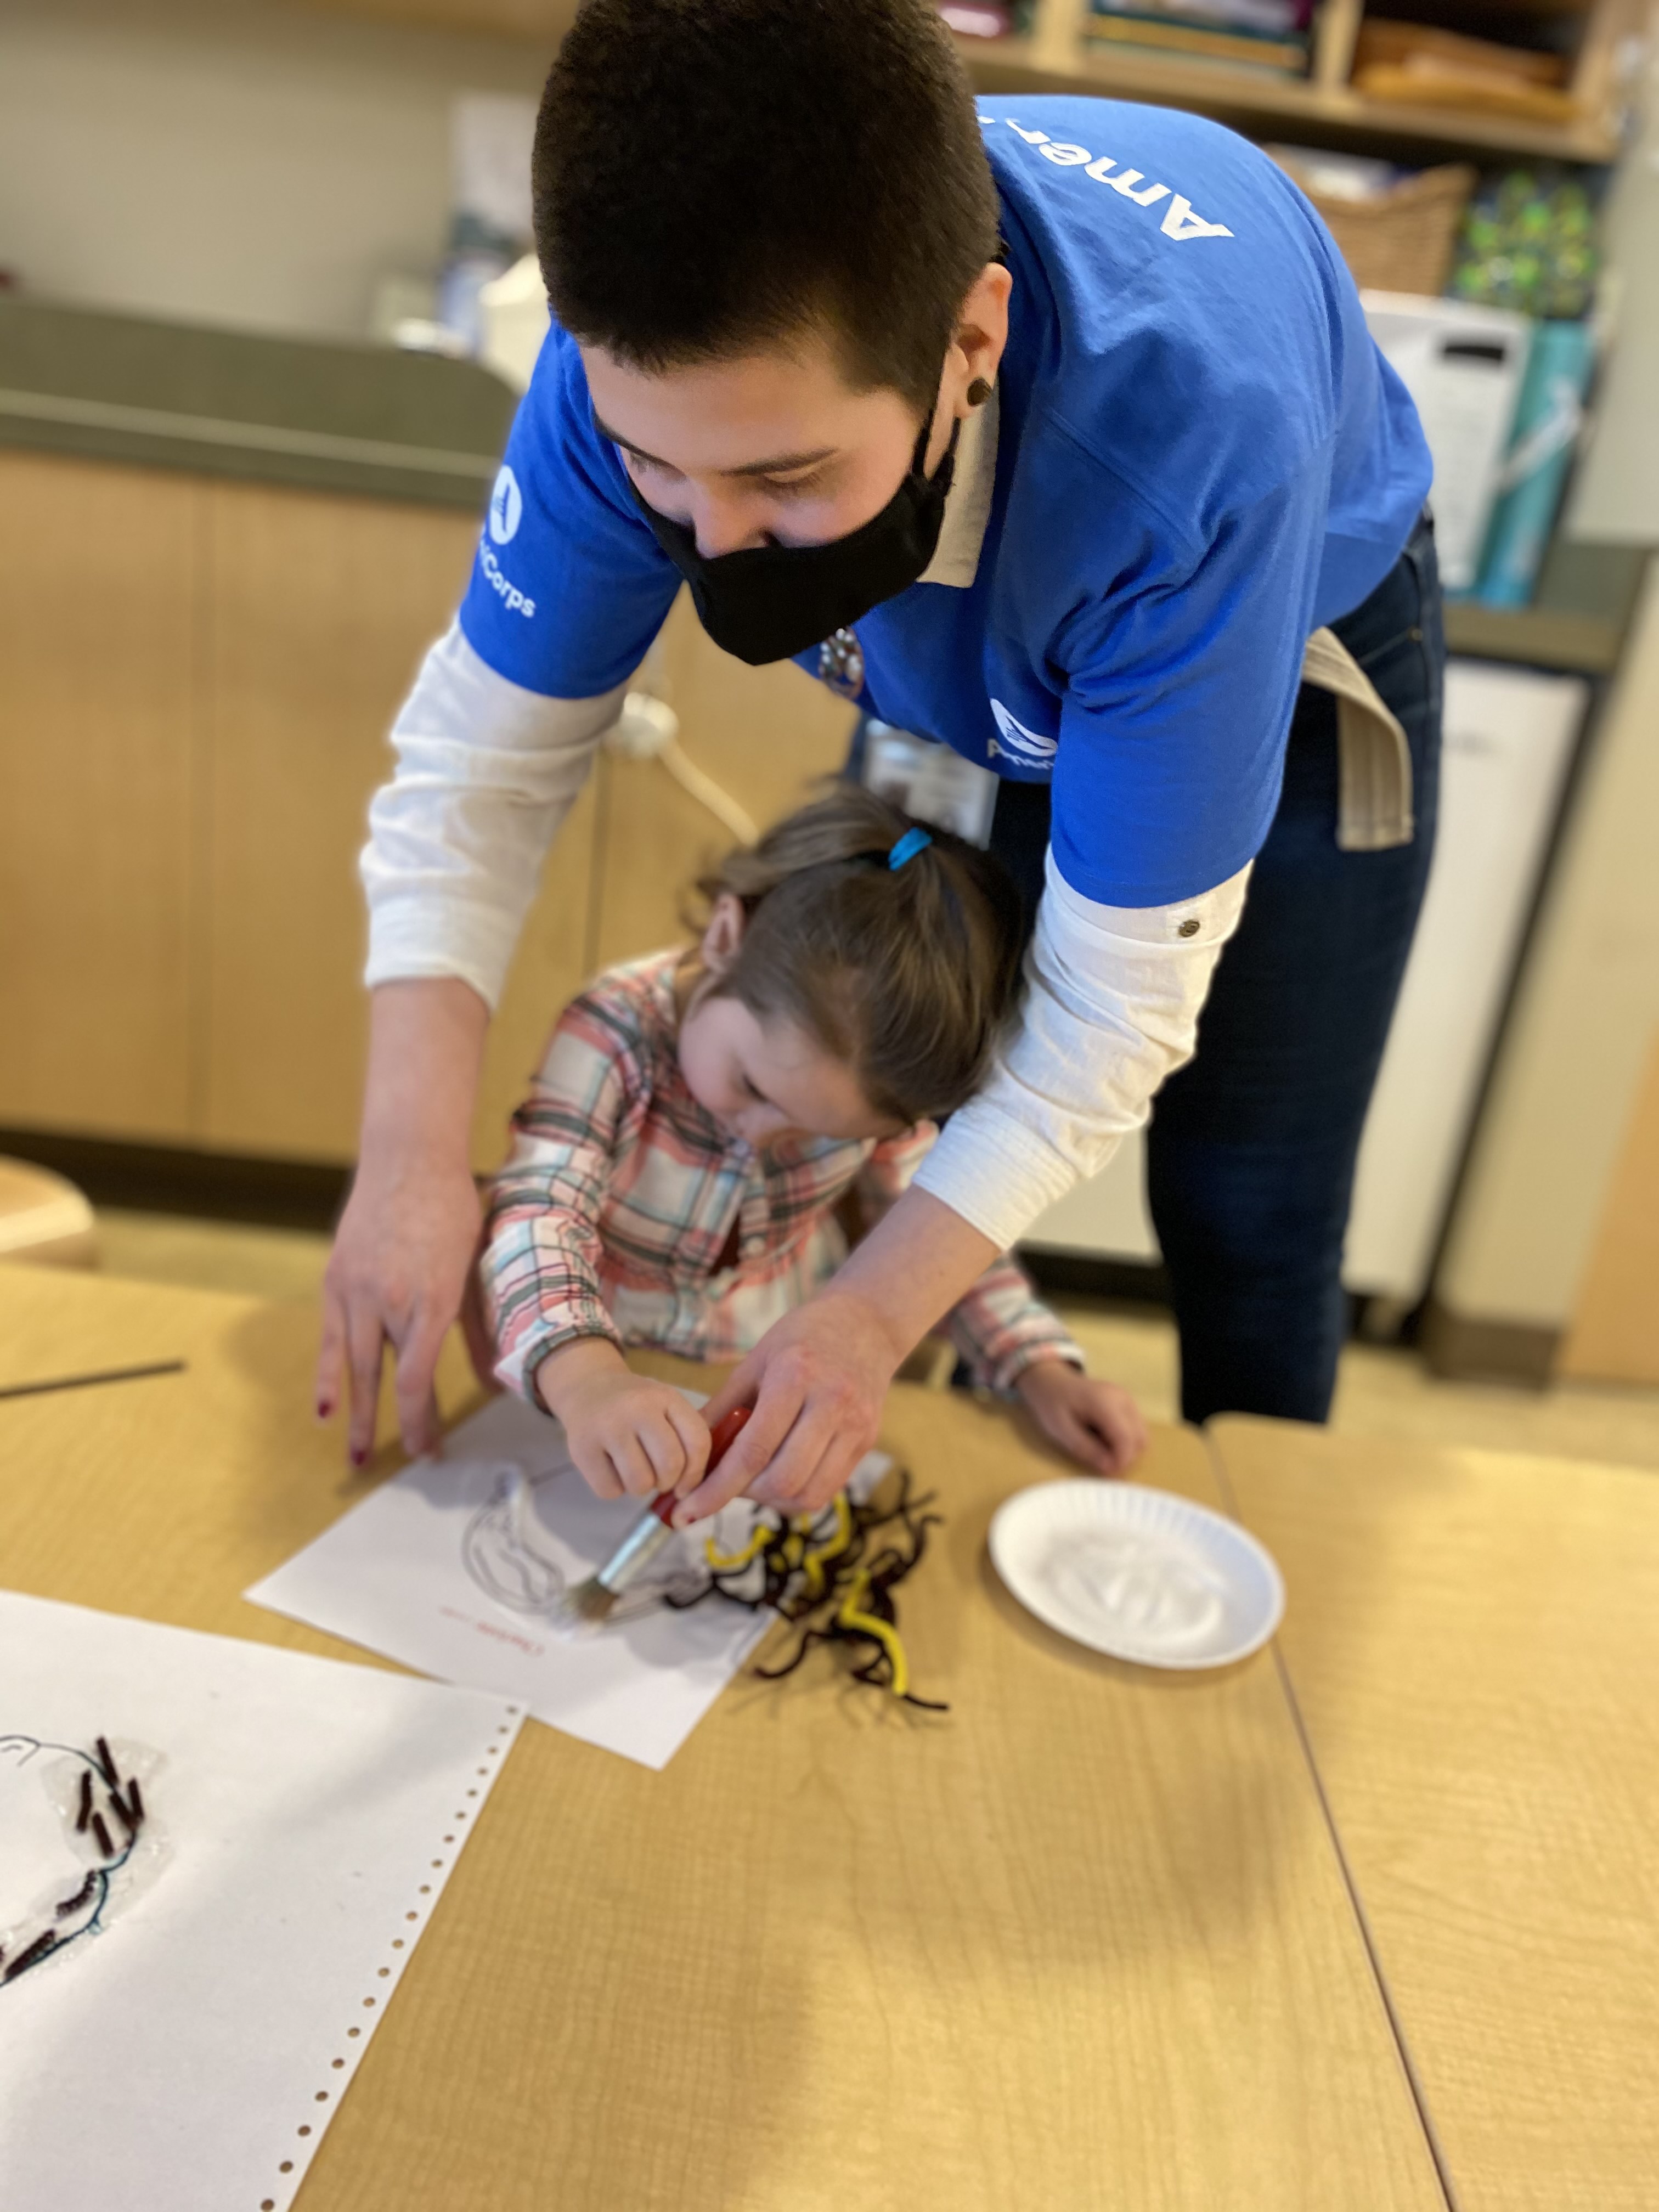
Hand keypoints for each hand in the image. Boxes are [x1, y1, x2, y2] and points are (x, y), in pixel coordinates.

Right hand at [317, 1151, 481, 1464]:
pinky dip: (327, 1376)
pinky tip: (324, 1408)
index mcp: (432, 1299)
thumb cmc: (452, 1207)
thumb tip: (492, 1379)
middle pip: (386, 1381)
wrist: (408, 1157)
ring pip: (353, 1366)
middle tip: (404, 1462)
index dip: (422, 1420)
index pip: (418, 1379)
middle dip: (394, 1426)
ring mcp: (356, 1290)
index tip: (429, 1448)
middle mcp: (389, 1301)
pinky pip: (330, 1338)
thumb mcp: (475, 1265)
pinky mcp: (336, 1279)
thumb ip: (478, 1324)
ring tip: (354, 1455)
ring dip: (354, 1414)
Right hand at [536, 1340, 711, 1501]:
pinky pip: (610, 1490)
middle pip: (669, 1465)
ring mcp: (607, 1426)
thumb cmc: (636, 1405)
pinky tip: (611, 1469)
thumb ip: (686, 1438)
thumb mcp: (666, 1406)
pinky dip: (614, 1489)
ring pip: (640, 1483)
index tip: (685, 1485)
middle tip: (657, 1478)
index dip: (696, 1473)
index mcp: (666, 1397)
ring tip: (634, 1471)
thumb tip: (691, 1490)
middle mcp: (637, 1408)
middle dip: (667, 1483)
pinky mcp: (582, 1447)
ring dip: (641, 1488)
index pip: (698, 1442)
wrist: (588, 1387)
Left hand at [676, 1290, 902, 1523]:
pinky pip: (827, 1489)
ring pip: (807, 1493)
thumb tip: (687, 1454)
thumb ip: (721, 1409)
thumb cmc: (802, 1337)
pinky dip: (796, 1494)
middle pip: (782, 1479)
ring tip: (755, 1479)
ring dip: (771, 1499)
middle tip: (725, 1484)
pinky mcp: (868, 1441)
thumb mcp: (754, 1361)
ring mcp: (855, 1424)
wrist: (866, 1323)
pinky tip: (781, 1475)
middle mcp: (831, 1401)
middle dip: (744, 1494)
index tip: (687, 1511)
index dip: (717, 1488)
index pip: (753, 1450)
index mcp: (795, 1375)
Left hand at [1014, 1361, 1146, 1476]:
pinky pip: (1136, 1430)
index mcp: (1104, 1402)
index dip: (1120, 1461)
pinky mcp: (1128, 1404)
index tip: (1106, 1472)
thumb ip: (1085, 1449)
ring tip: (1099, 1445)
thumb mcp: (1061, 1429)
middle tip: (1099, 1460)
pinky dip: (1124, 1440)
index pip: (1126, 1438)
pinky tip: (1104, 1437)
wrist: (1052, 1381)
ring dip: (1125, 1449)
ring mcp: (1128, 1400)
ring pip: (1141, 1436)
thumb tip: (1109, 1468)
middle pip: (1139, 1439)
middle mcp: (1122, 1399)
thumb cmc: (1052, 1403)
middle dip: (1123, 1456)